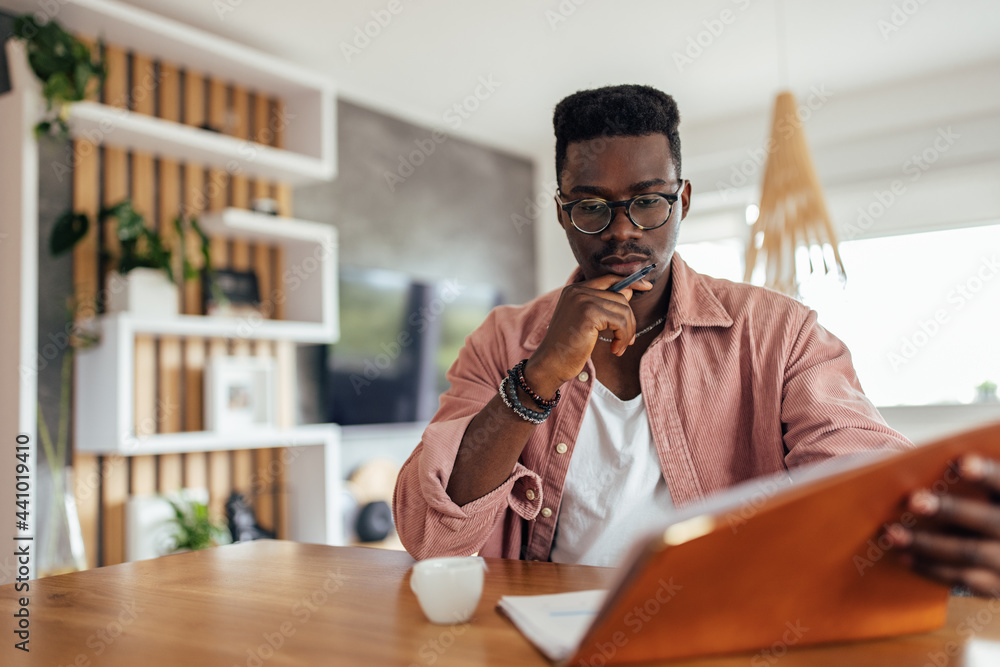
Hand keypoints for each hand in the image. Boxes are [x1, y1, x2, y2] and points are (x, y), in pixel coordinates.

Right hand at [523, 274, 651, 396]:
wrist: (550, 364)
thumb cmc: (568, 347)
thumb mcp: (587, 322)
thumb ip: (604, 305)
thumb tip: (629, 291)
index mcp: (574, 290)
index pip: (609, 278)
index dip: (631, 281)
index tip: (646, 286)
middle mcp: (577, 290)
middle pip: (620, 296)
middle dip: (629, 320)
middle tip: (627, 340)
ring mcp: (582, 300)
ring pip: (623, 309)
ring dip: (627, 332)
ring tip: (619, 347)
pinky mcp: (589, 313)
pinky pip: (620, 321)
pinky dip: (623, 338)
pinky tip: (614, 349)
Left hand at [887, 455, 999, 595]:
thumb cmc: (986, 513)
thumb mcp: (987, 498)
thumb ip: (972, 485)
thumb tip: (925, 466)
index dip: (987, 474)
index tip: (963, 462)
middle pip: (986, 520)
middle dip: (950, 510)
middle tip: (914, 501)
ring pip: (967, 552)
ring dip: (925, 543)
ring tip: (892, 533)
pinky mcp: (996, 586)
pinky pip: (961, 579)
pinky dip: (930, 567)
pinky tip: (903, 556)